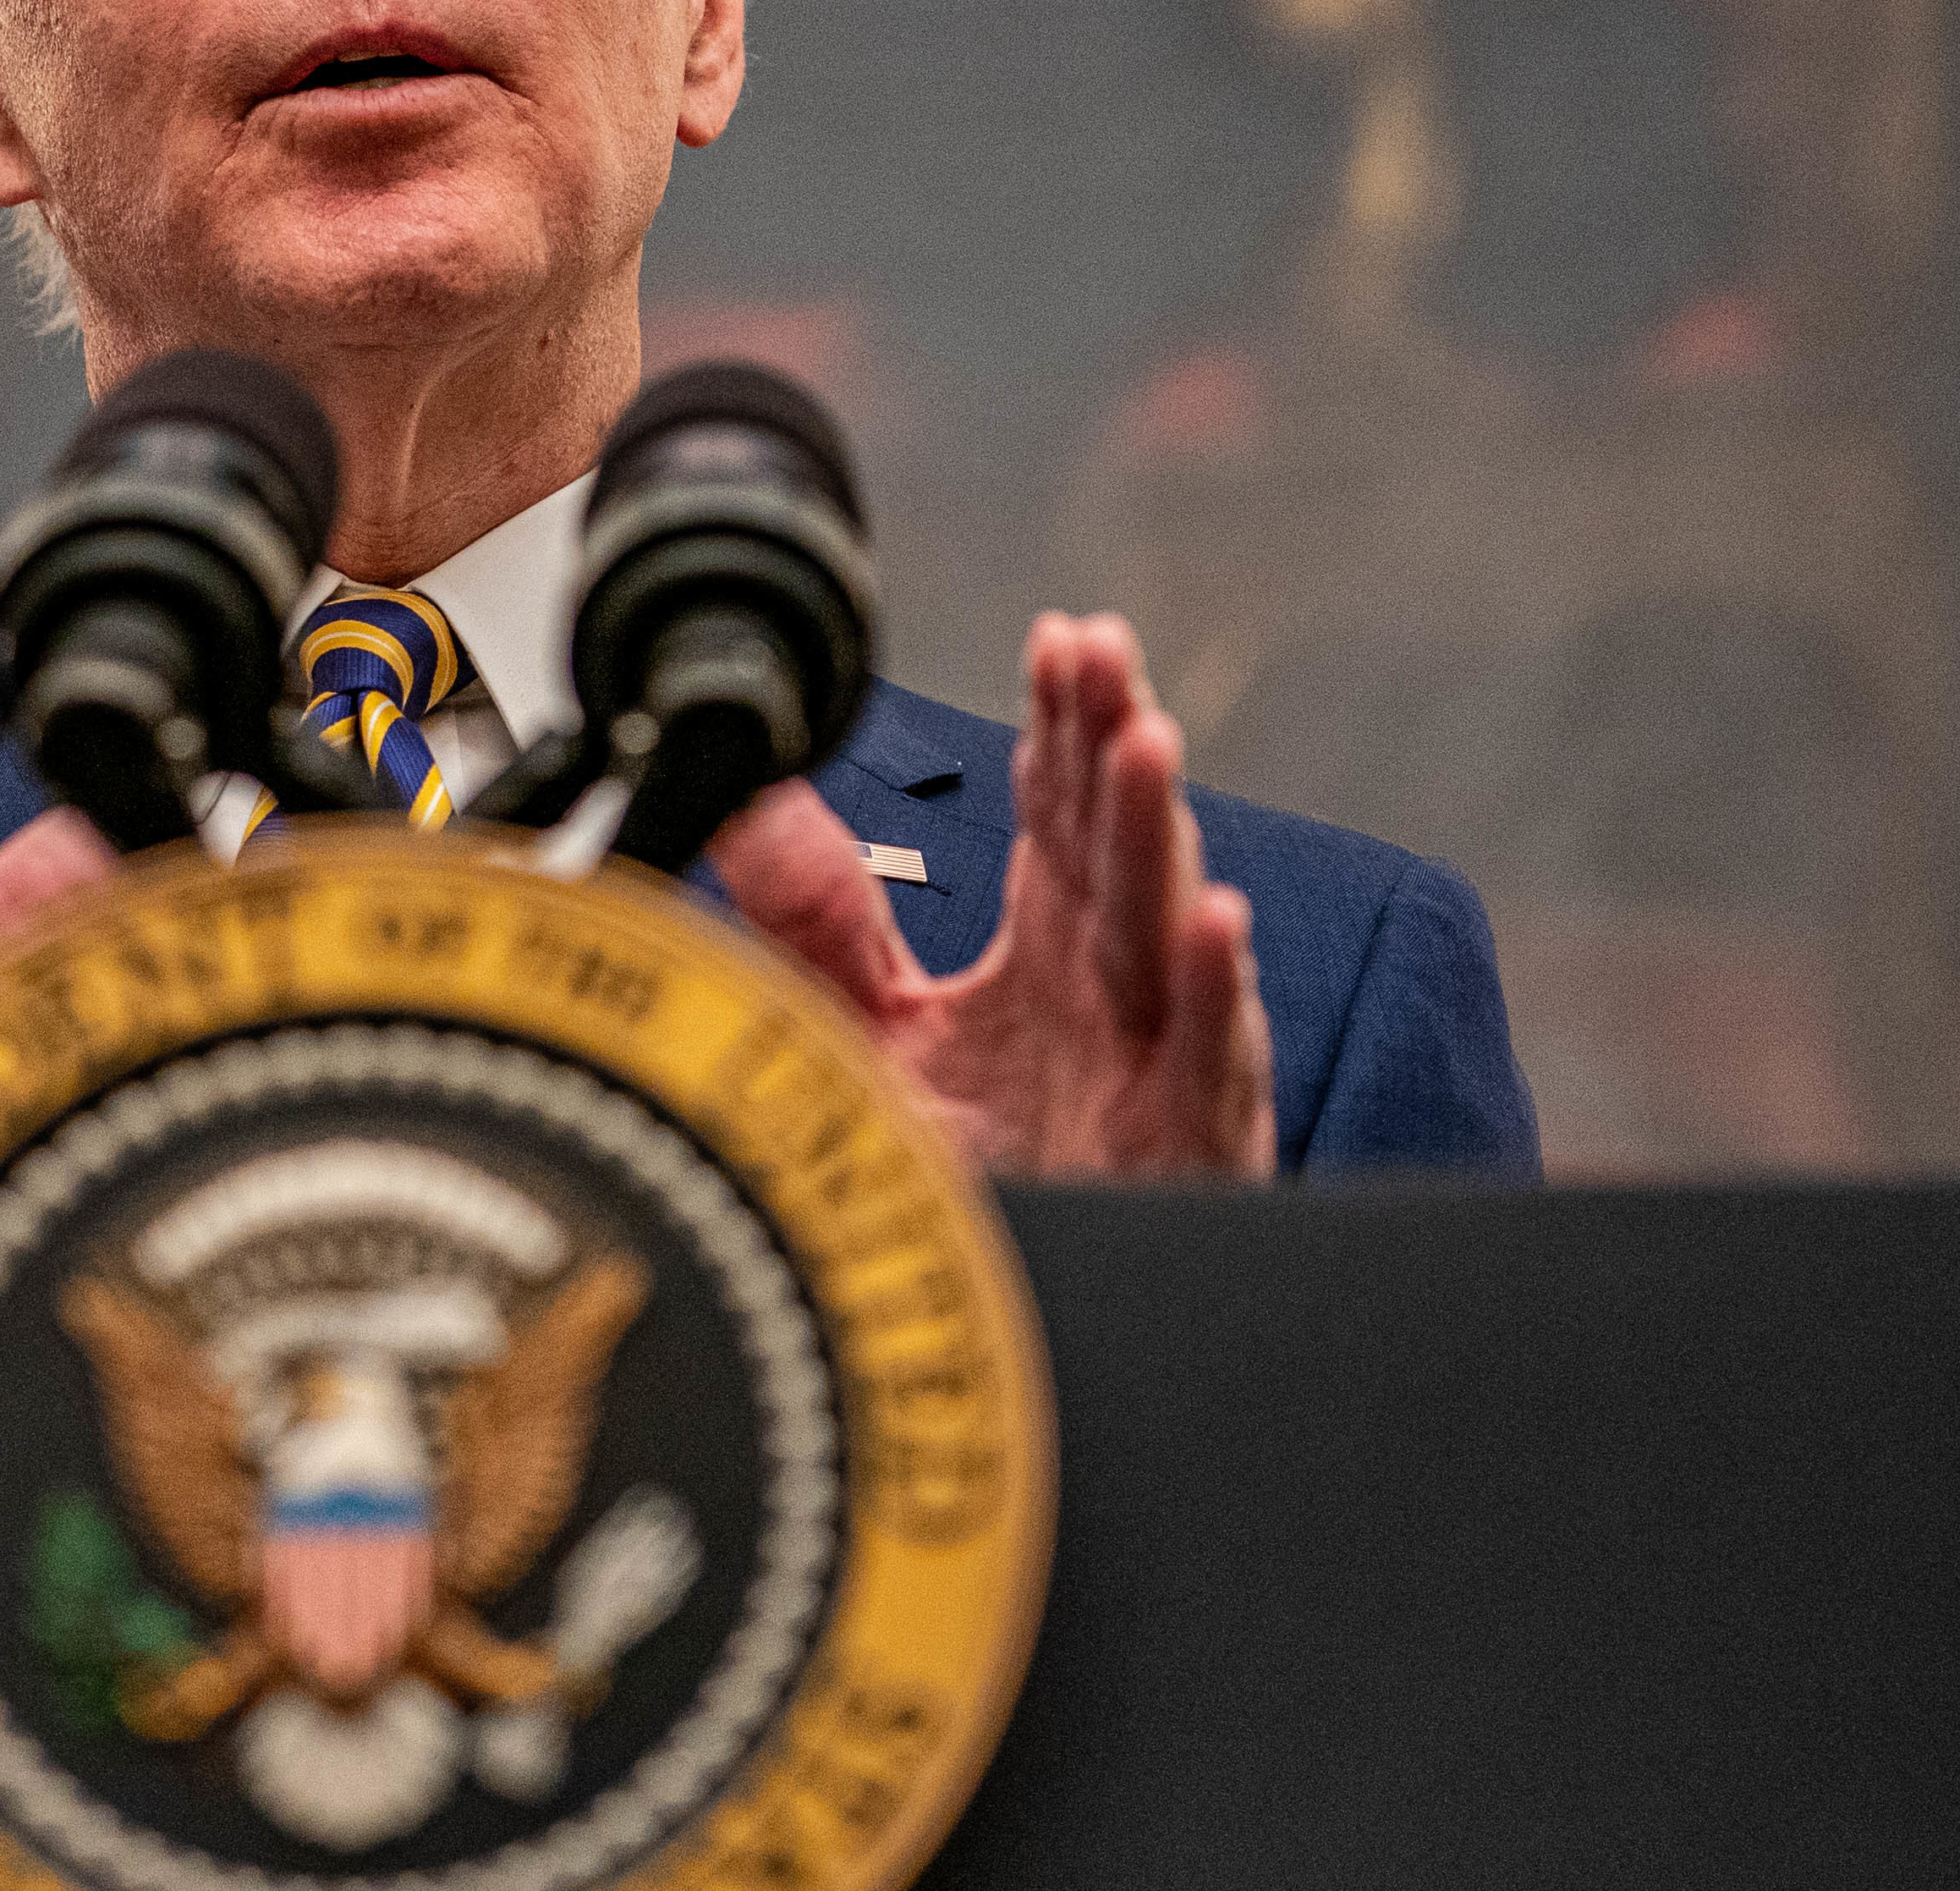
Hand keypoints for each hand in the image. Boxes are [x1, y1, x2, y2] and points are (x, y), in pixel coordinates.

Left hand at [712, 612, 1275, 1177]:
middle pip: (1114, 846)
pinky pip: (1208, 1061)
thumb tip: (746, 798)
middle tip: (1101, 653)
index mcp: (1047, 951)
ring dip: (1157, 835)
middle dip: (1110, 743)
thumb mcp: (865, 1028)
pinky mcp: (1183, 1149)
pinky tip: (1213, 921)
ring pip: (1161, 931)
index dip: (1061, 724)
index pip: (1058, 813)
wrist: (983, 1322)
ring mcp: (1151, 1065)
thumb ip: (815, 915)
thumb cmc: (974, 1180)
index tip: (1060, 639)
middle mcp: (1105, 994)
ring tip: (1145, 742)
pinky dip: (1212, 990)